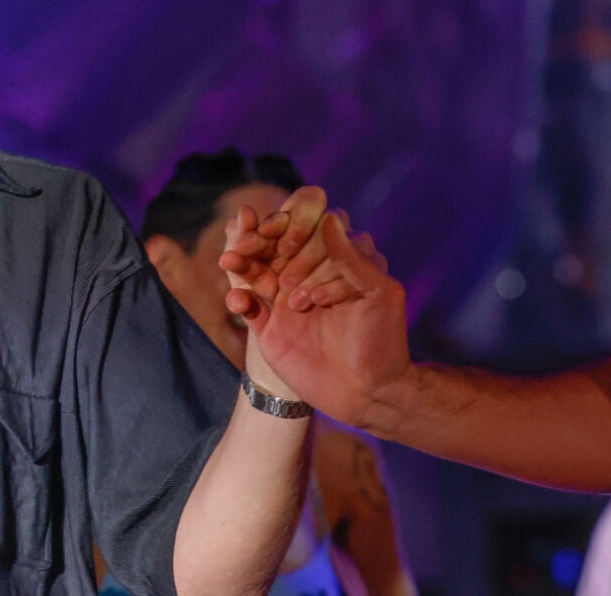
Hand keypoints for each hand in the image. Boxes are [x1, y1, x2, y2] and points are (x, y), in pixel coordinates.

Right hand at [221, 204, 411, 425]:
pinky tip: (237, 301)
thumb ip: (351, 258)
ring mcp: (284, 301)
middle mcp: (308, 277)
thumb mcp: (377, 295)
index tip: (280, 233)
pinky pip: (246, 306)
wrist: (368, 394)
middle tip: (246, 244)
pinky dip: (238, 301)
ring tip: (228, 260)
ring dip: (240, 263)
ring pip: (255, 272)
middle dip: (258, 242)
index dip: (291, 226)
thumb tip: (329, 217)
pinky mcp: (268, 327)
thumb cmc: (382, 342)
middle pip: (274, 248)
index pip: (308, 233)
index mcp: (335, 264)